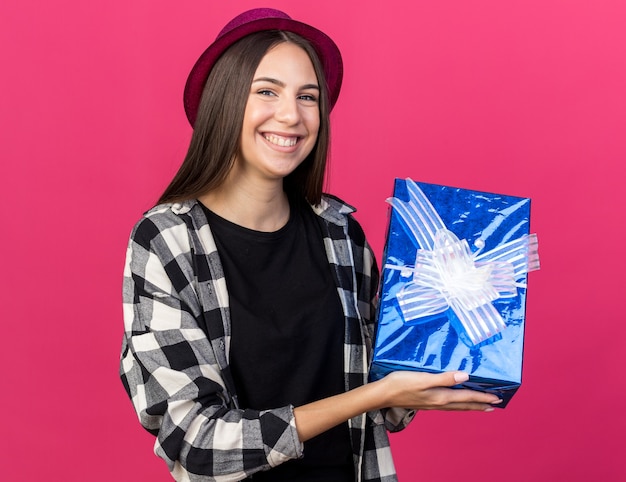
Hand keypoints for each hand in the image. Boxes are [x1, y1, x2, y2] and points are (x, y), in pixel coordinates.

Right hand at [378, 371, 501, 411]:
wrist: (384, 394)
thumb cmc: (401, 384)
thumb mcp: (423, 378)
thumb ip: (444, 378)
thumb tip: (465, 376)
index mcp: (441, 396)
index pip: (466, 397)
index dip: (482, 397)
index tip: (496, 398)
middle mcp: (439, 402)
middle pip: (464, 404)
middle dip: (480, 404)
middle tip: (494, 404)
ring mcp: (432, 404)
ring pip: (457, 406)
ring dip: (470, 405)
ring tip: (481, 406)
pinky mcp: (426, 402)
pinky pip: (448, 405)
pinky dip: (458, 404)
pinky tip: (455, 401)